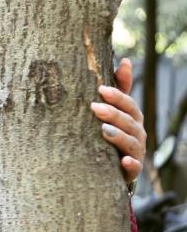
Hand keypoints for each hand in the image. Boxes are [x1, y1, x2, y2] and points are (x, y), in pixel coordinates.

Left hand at [90, 58, 145, 183]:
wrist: (114, 168)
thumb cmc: (114, 133)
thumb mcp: (116, 111)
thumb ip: (120, 89)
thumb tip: (125, 60)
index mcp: (133, 118)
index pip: (128, 104)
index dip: (117, 97)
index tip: (100, 89)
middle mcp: (137, 134)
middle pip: (129, 122)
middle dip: (113, 114)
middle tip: (94, 107)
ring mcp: (136, 152)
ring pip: (131, 143)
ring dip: (119, 137)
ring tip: (104, 131)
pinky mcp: (132, 171)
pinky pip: (134, 168)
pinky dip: (130, 164)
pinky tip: (123, 161)